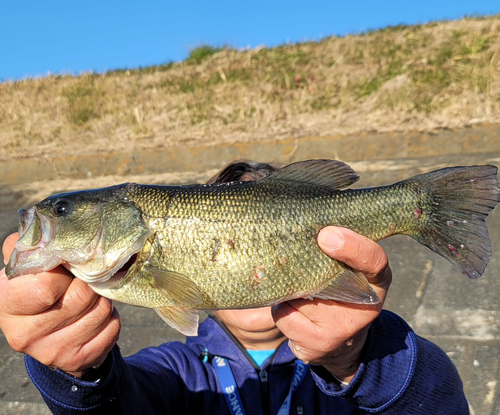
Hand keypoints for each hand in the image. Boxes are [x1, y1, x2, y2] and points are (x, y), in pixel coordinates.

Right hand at [0, 233, 120, 376]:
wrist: (50, 334)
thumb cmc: (40, 289)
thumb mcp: (30, 266)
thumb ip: (34, 244)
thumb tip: (48, 222)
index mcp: (6, 302)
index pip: (45, 287)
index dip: (63, 273)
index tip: (66, 268)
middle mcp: (23, 333)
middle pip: (80, 297)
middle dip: (89, 283)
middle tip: (85, 280)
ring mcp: (50, 352)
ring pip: (100, 312)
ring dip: (103, 299)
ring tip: (91, 297)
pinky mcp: (76, 360)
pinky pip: (111, 329)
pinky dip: (111, 318)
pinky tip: (96, 316)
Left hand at [271, 226, 391, 382]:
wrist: (342, 346)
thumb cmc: (341, 293)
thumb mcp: (351, 270)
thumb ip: (337, 251)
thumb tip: (301, 226)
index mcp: (376, 281)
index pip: (374, 260)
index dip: (353, 246)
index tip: (327, 234)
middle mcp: (363, 308)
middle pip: (325, 277)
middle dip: (304, 263)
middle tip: (292, 254)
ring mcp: (339, 329)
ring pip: (298, 294)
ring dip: (289, 287)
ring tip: (298, 289)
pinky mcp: (316, 345)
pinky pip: (284, 315)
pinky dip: (281, 307)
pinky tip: (291, 308)